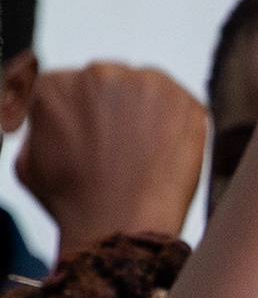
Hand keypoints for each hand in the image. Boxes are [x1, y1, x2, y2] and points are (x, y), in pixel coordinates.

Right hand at [19, 63, 207, 253]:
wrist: (119, 224)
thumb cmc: (72, 200)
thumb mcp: (28, 160)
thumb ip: (40, 128)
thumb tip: (55, 119)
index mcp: (55, 84)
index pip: (70, 87)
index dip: (80, 116)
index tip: (90, 136)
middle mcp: (101, 73)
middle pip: (109, 83)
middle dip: (113, 110)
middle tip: (118, 148)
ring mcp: (149, 84)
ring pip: (147, 91)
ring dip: (145, 114)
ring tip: (142, 155)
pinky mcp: (188, 101)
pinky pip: (181, 105)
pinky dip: (176, 125)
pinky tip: (165, 154)